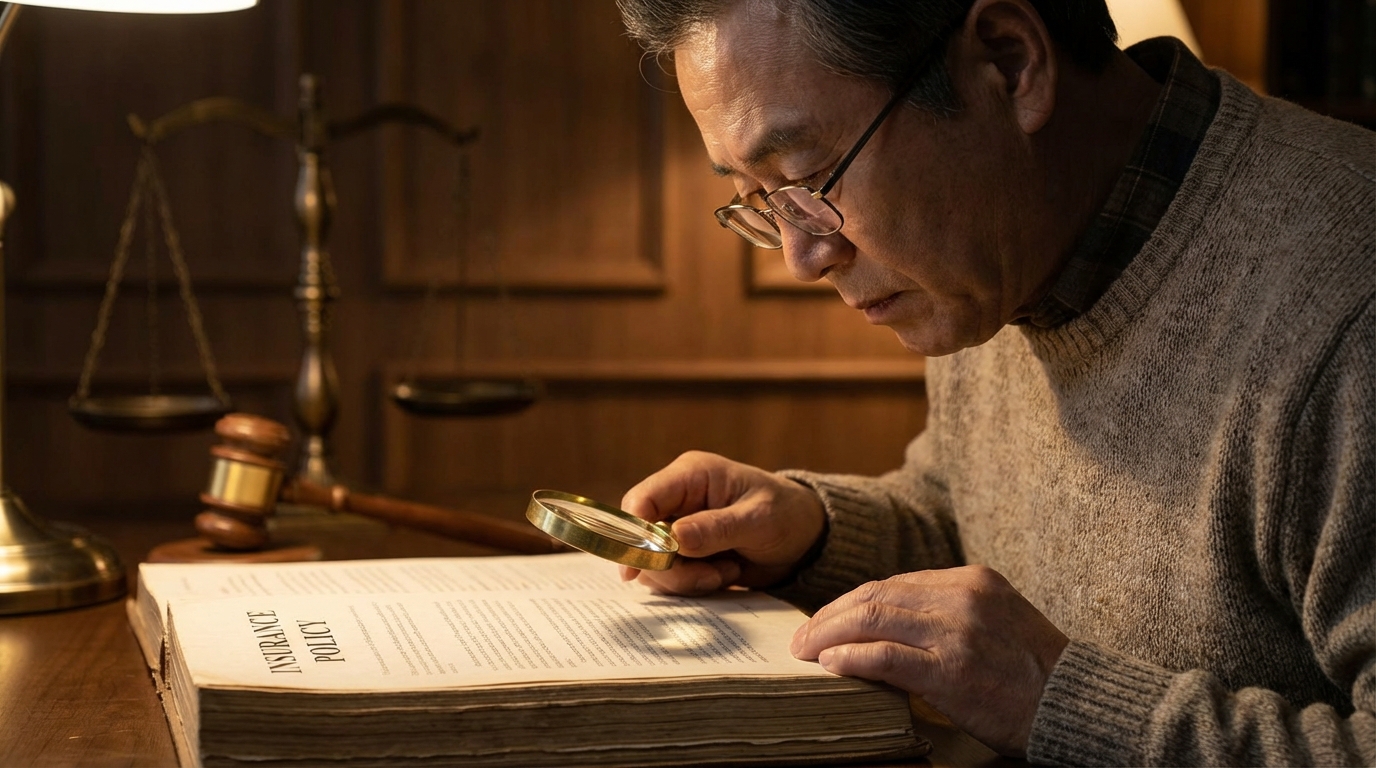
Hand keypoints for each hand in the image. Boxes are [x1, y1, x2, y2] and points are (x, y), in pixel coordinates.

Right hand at [618, 451, 825, 594]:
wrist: (804, 539)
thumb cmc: (786, 515)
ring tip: (726, 572)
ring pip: (653, 563)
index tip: (640, 565)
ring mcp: (679, 529)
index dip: (633, 532)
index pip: (642, 499)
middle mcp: (678, 501)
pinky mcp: (685, 556)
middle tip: (710, 576)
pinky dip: (694, 585)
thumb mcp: (758, 520)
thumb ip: (716, 528)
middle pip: (642, 539)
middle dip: (670, 566)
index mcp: (691, 476)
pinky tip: (725, 575)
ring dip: (686, 578)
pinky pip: (670, 578)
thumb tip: (675, 538)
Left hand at [789, 565, 1067, 756]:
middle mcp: (962, 597)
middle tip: (802, 637)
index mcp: (972, 580)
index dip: (851, 601)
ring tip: (805, 651)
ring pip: (873, 620)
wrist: (1078, 703)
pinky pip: (886, 657)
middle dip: (830, 616)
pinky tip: (831, 665)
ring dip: (829, 635)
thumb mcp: (996, 621)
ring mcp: (956, 632)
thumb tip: (888, 625)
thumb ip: (949, 614)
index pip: (893, 583)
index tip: (826, 619)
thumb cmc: (1035, 673)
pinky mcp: (952, 670)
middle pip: (876, 596)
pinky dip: (851, 658)